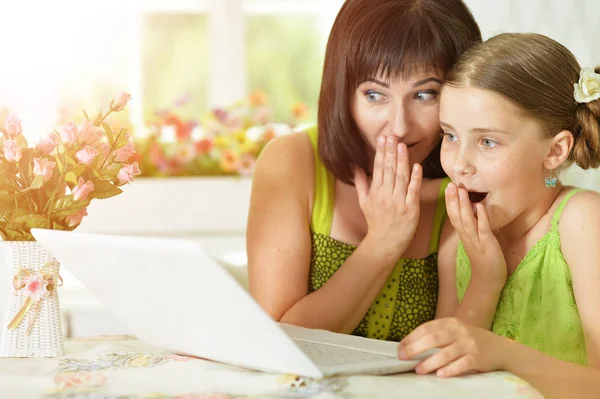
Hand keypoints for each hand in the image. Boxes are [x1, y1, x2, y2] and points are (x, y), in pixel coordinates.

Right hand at [354, 136, 421, 259]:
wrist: (385, 241)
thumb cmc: (375, 221)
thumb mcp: (364, 202)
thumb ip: (360, 183)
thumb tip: (355, 166)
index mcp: (375, 192)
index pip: (378, 168)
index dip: (381, 153)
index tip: (383, 139)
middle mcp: (386, 195)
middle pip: (389, 170)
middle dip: (390, 152)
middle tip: (392, 137)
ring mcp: (399, 202)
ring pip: (401, 177)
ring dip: (402, 161)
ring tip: (402, 146)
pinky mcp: (411, 209)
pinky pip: (413, 191)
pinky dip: (415, 178)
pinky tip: (417, 166)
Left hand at [397, 318, 508, 376]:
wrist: (500, 348)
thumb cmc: (471, 340)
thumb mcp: (455, 331)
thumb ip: (438, 335)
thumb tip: (411, 345)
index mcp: (451, 322)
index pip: (427, 328)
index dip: (411, 337)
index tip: (399, 347)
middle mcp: (459, 331)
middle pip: (433, 338)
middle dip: (415, 348)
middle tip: (403, 357)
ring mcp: (469, 344)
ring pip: (446, 353)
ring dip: (430, 362)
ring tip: (418, 370)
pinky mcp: (478, 358)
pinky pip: (462, 364)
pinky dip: (450, 369)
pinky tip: (440, 375)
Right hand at [445, 183, 506, 286]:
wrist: (488, 280)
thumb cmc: (484, 259)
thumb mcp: (476, 240)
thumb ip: (474, 227)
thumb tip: (475, 212)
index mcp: (463, 234)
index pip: (453, 216)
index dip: (450, 202)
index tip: (448, 188)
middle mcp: (467, 236)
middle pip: (456, 216)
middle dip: (453, 200)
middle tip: (450, 185)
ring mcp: (476, 240)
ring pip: (467, 221)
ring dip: (463, 205)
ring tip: (461, 191)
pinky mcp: (487, 244)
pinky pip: (483, 229)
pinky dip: (480, 217)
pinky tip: (479, 206)